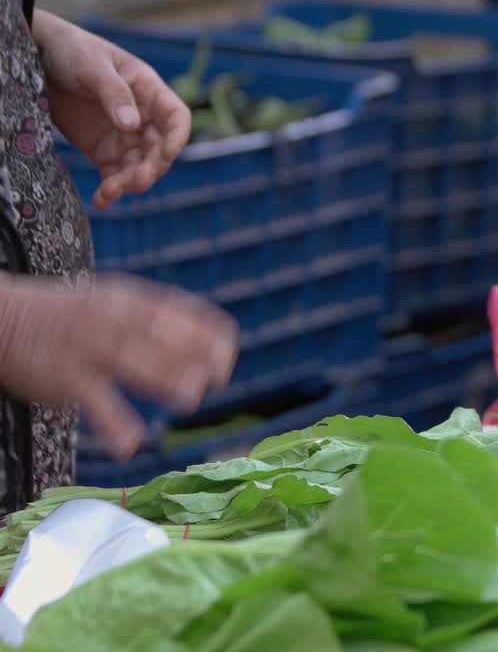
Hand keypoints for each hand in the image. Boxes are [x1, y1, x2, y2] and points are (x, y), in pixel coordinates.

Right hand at [0, 274, 237, 458]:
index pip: (178, 312)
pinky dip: (113, 423)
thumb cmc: (76, 316)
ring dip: (164, 380)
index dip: (208, 334)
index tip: (228, 355)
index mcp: (131, 302)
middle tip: (217, 379)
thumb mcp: (119, 302)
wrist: (5, 319)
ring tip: (189, 399)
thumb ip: (163, 319)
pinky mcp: (67, 380)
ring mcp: (88, 350)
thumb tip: (216, 340)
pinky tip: (131, 443)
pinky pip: (94, 402)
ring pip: (131, 363)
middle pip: (159, 336)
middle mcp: (113, 321)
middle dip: (193, 356)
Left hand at [35, 11, 190, 209]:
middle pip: (159, 150)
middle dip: (150, 169)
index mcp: (149, 91)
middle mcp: (142, 117)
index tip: (165, 154)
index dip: (177, 138)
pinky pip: (113, 175)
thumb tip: (132, 124)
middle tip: (134, 181)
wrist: (36, 57)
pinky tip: (101, 201)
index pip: (176, 118)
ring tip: (109, 193)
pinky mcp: (102, 150)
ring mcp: (123, 136)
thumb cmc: (72, 50)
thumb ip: (114, 94)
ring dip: (128, 184)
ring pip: (137, 167)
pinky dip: (109, 190)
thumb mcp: (92, 66)